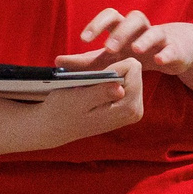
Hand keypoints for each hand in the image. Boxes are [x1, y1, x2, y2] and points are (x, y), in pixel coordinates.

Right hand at [23, 57, 144, 147]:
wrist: (56, 126)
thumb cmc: (63, 111)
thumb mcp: (78, 100)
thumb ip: (100, 93)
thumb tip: (120, 88)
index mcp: (128, 108)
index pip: (132, 68)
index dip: (111, 67)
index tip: (95, 78)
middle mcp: (136, 109)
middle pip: (133, 69)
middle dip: (111, 70)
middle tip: (90, 84)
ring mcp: (134, 108)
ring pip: (128, 73)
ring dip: (108, 75)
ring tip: (90, 89)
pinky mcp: (128, 105)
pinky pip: (123, 80)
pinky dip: (108, 80)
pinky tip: (94, 92)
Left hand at [61, 9, 192, 79]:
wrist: (172, 52)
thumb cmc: (135, 53)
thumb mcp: (110, 58)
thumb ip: (85, 62)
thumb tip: (57, 61)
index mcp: (123, 28)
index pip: (109, 17)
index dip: (96, 24)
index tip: (83, 39)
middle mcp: (141, 29)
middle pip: (133, 18)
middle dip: (120, 32)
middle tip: (109, 48)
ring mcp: (160, 38)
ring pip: (154, 30)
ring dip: (144, 38)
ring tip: (135, 50)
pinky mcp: (175, 50)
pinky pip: (173, 48)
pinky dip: (167, 53)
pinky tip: (160, 61)